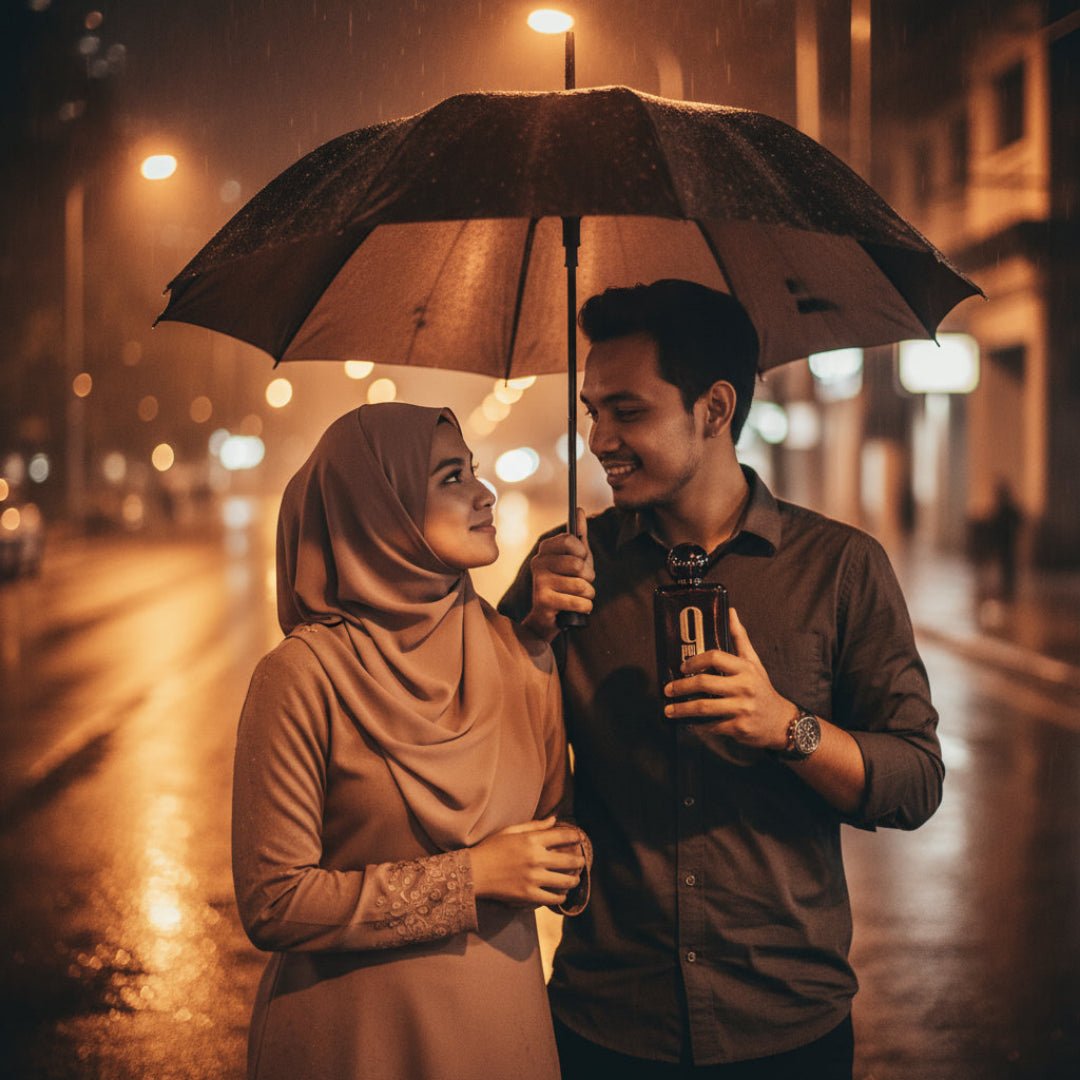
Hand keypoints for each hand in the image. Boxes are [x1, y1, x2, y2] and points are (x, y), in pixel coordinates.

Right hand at [470, 816, 585, 907]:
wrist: (473, 873)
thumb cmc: (490, 849)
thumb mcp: (510, 831)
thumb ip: (534, 826)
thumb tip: (554, 819)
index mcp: (531, 840)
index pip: (562, 836)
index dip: (574, 837)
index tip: (579, 839)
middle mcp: (535, 858)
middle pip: (569, 860)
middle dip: (579, 861)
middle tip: (582, 862)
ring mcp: (533, 878)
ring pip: (565, 881)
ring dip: (573, 880)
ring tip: (575, 879)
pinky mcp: (528, 895)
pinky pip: (552, 898)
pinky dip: (560, 897)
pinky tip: (561, 894)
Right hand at [521, 509, 594, 642]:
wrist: (548, 618)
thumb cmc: (565, 584)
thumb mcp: (575, 559)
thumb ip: (579, 536)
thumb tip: (579, 509)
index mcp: (545, 549)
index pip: (571, 540)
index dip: (583, 553)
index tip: (581, 560)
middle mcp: (538, 562)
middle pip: (578, 565)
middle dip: (588, 578)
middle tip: (581, 583)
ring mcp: (539, 581)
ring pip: (582, 586)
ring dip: (588, 595)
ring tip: (578, 597)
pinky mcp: (543, 600)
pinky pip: (580, 602)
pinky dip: (585, 608)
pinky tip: (575, 609)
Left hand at [662, 607, 792, 749]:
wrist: (780, 722)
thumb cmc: (762, 689)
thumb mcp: (754, 662)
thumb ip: (740, 638)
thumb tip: (731, 611)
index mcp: (745, 668)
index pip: (715, 657)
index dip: (695, 661)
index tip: (682, 667)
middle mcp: (744, 687)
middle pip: (704, 683)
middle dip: (681, 686)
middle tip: (667, 689)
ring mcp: (741, 708)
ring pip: (704, 707)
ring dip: (682, 709)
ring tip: (668, 710)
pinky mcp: (738, 727)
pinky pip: (711, 726)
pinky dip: (696, 725)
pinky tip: (687, 723)